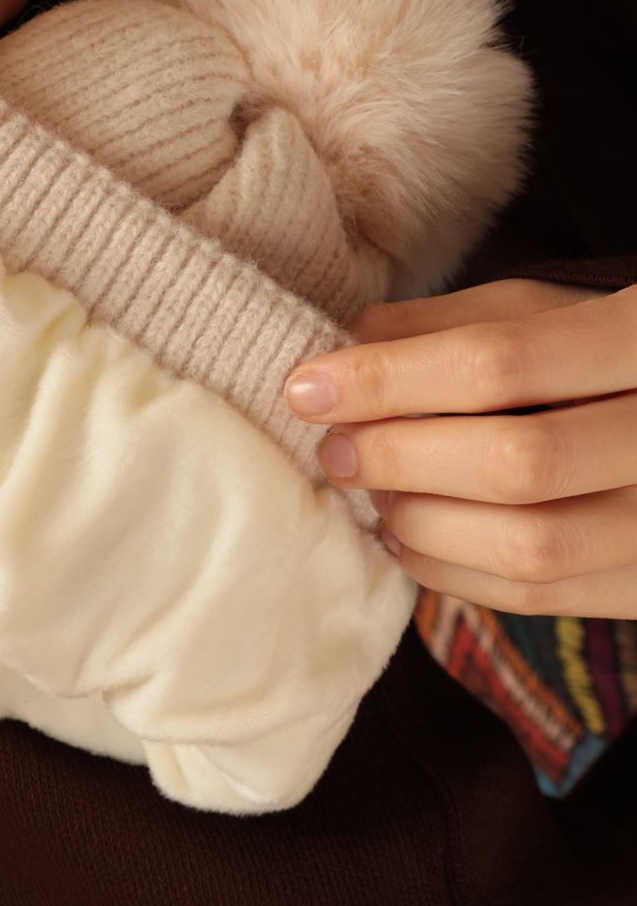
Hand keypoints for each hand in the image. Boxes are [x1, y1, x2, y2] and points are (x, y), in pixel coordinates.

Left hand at [281, 278, 636, 618]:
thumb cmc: (598, 352)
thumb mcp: (540, 310)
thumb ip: (447, 327)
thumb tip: (337, 360)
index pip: (499, 363)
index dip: (390, 379)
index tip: (307, 388)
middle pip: (516, 463)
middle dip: (399, 458)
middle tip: (335, 450)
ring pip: (529, 546)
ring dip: (422, 523)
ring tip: (374, 493)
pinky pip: (539, 596)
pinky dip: (452, 570)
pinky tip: (409, 535)